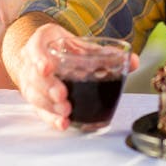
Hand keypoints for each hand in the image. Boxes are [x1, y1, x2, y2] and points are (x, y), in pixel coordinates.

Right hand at [15, 24, 139, 130]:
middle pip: (35, 76)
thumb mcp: (82, 45)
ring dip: (50, 105)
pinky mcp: (35, 97)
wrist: (45, 53)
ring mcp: (30, 80)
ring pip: (35, 94)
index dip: (39, 58)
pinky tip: (63, 124)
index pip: (35, 48)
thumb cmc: (65, 48)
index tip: (47, 68)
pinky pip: (39, 109)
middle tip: (63, 96)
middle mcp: (31, 62)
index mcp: (42, 42)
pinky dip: (50, 118)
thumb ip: (105, 53)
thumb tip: (135, 62)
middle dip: (49, 87)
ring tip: (66, 112)